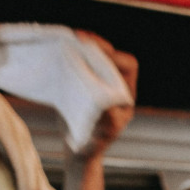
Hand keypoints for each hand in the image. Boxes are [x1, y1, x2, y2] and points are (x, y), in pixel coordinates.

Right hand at [75, 30, 136, 158]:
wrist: (78, 151)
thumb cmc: (95, 145)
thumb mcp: (104, 134)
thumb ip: (110, 120)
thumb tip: (109, 106)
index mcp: (126, 94)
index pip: (128, 65)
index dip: (116, 57)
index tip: (99, 55)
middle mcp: (114, 84)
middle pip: (111, 55)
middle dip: (97, 45)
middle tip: (80, 38)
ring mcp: (98, 82)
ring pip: (95, 56)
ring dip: (84, 45)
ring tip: (70, 38)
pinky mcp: (83, 82)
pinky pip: (81, 62)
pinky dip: (73, 53)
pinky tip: (61, 49)